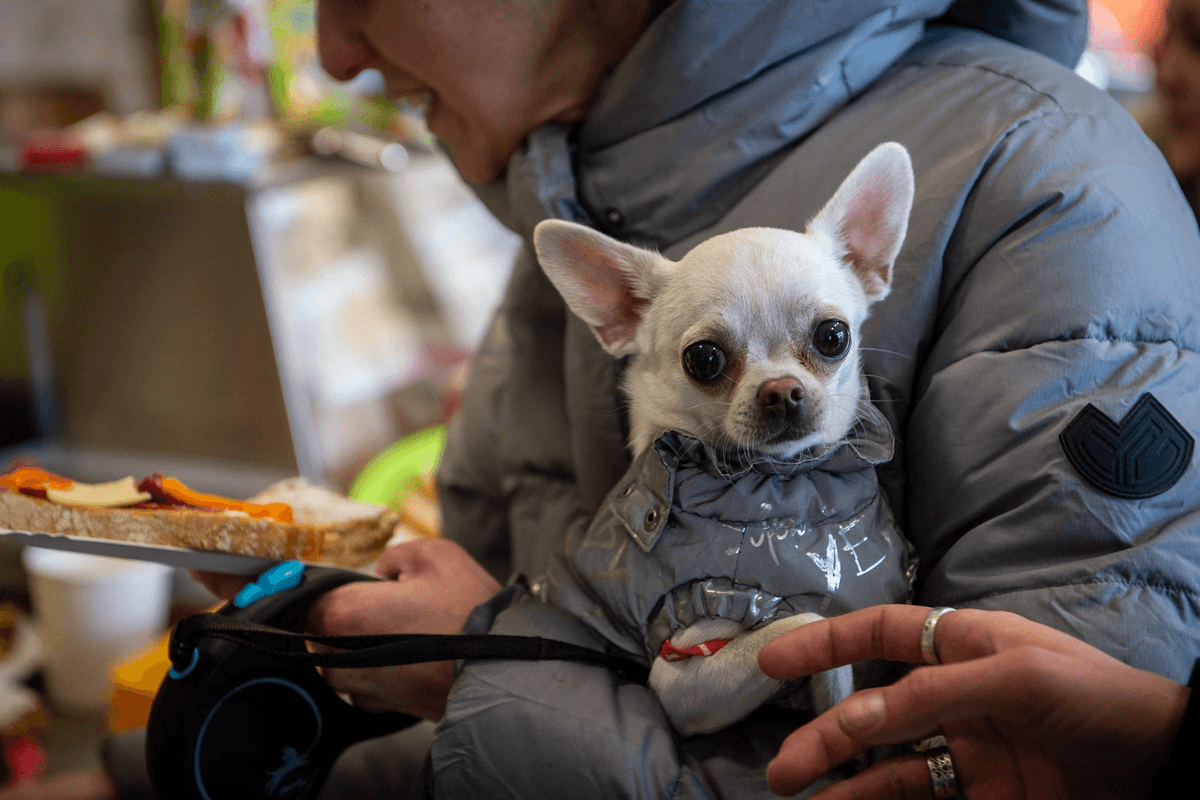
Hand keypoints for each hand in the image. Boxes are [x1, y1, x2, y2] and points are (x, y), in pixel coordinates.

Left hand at [304, 538, 500, 720]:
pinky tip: (418, 653)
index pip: (310, 594)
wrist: (505, 670)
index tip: (357, 583)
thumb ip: (395, 556)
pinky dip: (385, 665)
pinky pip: (368, 678)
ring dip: (367, 641)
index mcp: (343, 615)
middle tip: (394, 604)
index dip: (337, 584)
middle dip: (353, 614)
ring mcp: (358, 689)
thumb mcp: (435, 554)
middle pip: (324, 627)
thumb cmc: (469, 614)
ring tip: (411, 629)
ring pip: (344, 656)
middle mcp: (337, 660)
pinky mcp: (380, 708)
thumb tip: (384, 573)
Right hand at [758, 605, 1189, 799]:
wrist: (1165, 767)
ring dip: (844, 781)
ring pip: (888, 763)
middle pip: (873, 710)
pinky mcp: (984, 795)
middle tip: (783, 770)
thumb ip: (932, 694)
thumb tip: (855, 714)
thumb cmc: (1096, 699)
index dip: (825, 645)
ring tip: (801, 799)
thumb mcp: (1015, 678)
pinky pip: (920, 797)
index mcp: (964, 645)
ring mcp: (968, 748)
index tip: (773, 666)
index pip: (879, 634)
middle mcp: (955, 693)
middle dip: (824, 735)